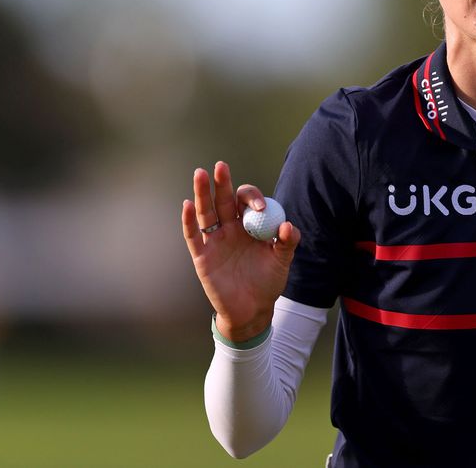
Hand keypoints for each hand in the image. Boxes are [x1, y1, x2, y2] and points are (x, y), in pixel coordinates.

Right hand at [181, 161, 300, 341]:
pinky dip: (188, 221)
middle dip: (222, 183)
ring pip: (206, 213)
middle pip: (223, 201)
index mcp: (250, 226)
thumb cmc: (268, 282)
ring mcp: (215, 241)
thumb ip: (288, 242)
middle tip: (221, 165)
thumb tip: (288, 226)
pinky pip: (193, 236)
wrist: (252, 310)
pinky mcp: (202, 256)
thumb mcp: (282, 261)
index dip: (252, 199)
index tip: (260, 208)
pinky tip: (187, 204)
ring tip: (200, 173)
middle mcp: (230, 229)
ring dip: (202, 194)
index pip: (246, 202)